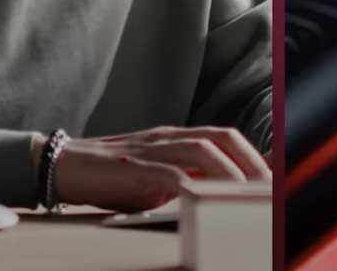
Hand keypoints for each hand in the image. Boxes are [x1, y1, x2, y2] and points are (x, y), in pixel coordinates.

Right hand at [53, 126, 272, 212]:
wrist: (60, 167)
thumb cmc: (111, 179)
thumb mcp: (155, 179)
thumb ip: (185, 180)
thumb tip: (219, 195)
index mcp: (176, 139)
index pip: (224, 137)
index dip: (253, 152)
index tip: (275, 174)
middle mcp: (168, 138)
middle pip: (221, 137)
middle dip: (250, 160)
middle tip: (269, 187)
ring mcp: (150, 149)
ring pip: (201, 150)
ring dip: (229, 171)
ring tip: (247, 193)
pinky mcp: (131, 167)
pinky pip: (168, 173)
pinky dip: (189, 185)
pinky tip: (204, 199)